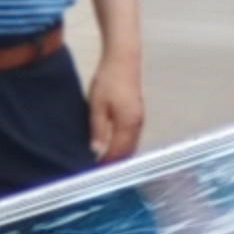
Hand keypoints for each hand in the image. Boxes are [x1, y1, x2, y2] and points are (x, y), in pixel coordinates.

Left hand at [90, 48, 145, 162]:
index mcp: (128, 124)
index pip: (119, 152)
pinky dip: (121, 145)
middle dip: (114, 162)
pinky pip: (131, 137)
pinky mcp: (137, 114)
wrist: (123, 61)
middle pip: (128, 151)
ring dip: (118, 154)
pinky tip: (110, 146)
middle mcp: (138, 124)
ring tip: (101, 161)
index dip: (107, 163)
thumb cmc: (108, 81)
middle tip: (97, 170)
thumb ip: (98, 129)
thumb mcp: (96, 105)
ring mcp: (139, 119)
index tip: (94, 172)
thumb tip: (97, 151)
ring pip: (130, 145)